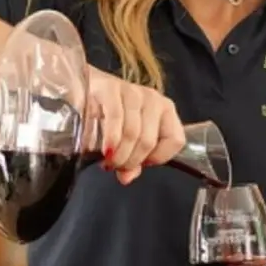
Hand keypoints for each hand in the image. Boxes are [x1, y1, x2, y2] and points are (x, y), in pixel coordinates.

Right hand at [87, 67, 185, 184]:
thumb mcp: (129, 139)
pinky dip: (111, 138)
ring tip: (108, 161)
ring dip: (119, 154)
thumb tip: (126, 178)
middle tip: (116, 167)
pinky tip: (106, 150)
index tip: (140, 164)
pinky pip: (116, 117)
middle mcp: (154, 99)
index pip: (175, 140)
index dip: (158, 158)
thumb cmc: (112, 115)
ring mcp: (133, 92)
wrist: (89, 87)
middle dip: (130, 161)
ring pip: (133, 133)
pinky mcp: (111, 88)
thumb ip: (133, 161)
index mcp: (166, 110)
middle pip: (149, 141)